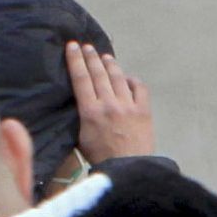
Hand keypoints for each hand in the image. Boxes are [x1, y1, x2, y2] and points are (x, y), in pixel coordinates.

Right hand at [69, 41, 154, 162]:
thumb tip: (83, 101)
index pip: (81, 78)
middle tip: (87, 46)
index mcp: (90, 111)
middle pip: (99, 73)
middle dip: (91, 57)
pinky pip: (140, 88)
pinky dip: (133, 81)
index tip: (73, 46)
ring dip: (111, 65)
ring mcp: (128, 106)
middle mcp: (109, 103)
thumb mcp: (81, 138)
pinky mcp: (144, 111)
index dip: (76, 60)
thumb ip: (82, 116)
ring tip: (105, 57)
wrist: (129, 169)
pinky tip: (128, 78)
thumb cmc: (101, 157)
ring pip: (118, 78)